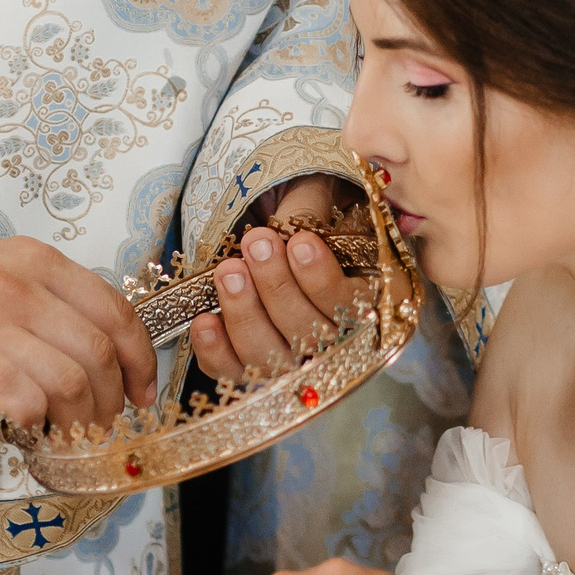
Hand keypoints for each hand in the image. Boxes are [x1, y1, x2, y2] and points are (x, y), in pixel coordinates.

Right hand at [0, 237, 156, 430]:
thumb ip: (53, 298)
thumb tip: (112, 346)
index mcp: (33, 262)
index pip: (113, 311)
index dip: (140, 359)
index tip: (143, 391)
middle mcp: (10, 286)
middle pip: (94, 352)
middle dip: (111, 398)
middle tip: (102, 422)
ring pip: (62, 377)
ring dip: (77, 417)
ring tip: (67, 431)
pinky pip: (10, 392)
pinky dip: (33, 414)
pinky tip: (30, 425)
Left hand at [187, 175, 364, 382]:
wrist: (275, 234)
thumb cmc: (304, 217)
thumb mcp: (317, 201)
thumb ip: (308, 211)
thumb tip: (289, 227)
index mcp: (369, 302)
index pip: (353, 307)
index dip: (323, 281)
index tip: (300, 243)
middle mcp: (336, 343)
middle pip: (311, 337)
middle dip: (278, 289)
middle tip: (256, 244)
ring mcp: (292, 361)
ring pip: (271, 358)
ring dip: (245, 315)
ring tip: (227, 271)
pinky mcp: (250, 369)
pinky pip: (234, 373)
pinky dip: (216, 351)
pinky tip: (204, 321)